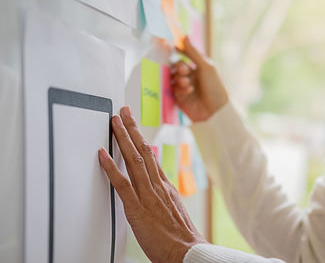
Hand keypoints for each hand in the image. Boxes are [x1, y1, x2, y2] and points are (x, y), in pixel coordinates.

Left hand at [98, 106, 206, 261]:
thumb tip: (156, 182)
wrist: (187, 252)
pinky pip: (122, 184)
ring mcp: (148, 195)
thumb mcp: (173, 209)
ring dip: (123, 139)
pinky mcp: (137, 209)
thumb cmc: (180, 236)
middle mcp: (157, 185)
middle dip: (132, 129)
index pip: (151, 155)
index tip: (134, 124)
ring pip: (134, 161)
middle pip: (143, 151)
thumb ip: (164, 194)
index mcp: (165, 186)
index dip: (140, 138)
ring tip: (114, 122)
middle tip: (123, 111)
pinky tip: (102, 154)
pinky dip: (111, 168)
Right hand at [172, 37, 228, 121]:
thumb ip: (193, 52)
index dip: (179, 51)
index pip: (185, 56)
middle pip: (176, 67)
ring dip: (179, 78)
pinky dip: (180, 88)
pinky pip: (173, 89)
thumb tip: (185, 36)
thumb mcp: (205, 67)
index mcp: (199, 67)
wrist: (215, 111)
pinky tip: (188, 91)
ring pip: (173, 77)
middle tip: (184, 70)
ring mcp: (184, 87)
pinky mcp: (179, 98)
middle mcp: (191, 76)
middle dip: (179, 67)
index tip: (173, 46)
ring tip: (187, 83)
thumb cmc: (215, 87)